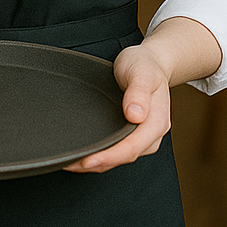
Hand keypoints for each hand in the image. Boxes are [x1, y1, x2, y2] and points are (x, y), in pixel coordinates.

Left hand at [63, 42, 171, 173]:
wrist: (150, 63)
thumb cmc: (145, 65)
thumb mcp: (142, 71)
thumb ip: (139, 91)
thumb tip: (135, 115)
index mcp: (157, 121)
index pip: (132, 147)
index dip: (109, 157)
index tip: (87, 160)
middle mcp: (151, 134)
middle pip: (124, 156)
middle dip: (98, 163)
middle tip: (69, 163)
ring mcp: (142, 137)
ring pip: (119, 156)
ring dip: (97, 162)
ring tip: (71, 161)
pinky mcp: (132, 134)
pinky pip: (117, 149)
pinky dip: (100, 154)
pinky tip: (84, 152)